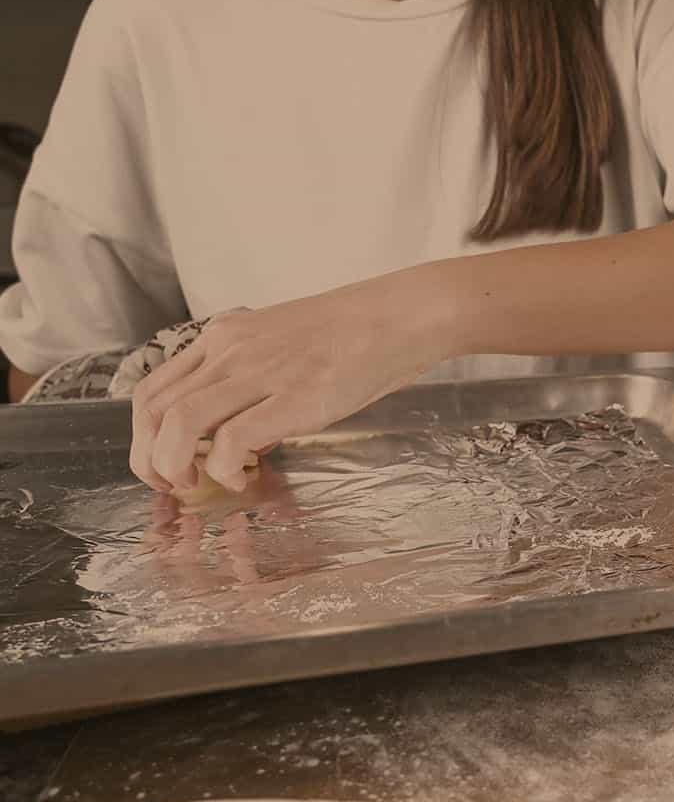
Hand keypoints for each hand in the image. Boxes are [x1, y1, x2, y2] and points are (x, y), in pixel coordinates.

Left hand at [128, 272, 450, 493]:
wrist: (401, 315)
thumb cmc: (355, 333)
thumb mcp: (284, 345)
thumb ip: (253, 380)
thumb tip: (242, 434)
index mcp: (225, 339)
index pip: (154, 391)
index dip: (144, 438)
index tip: (163, 464)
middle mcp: (231, 352)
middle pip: (155, 412)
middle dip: (152, 460)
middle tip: (176, 485)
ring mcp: (261, 372)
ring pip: (181, 425)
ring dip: (176, 467)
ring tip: (202, 486)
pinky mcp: (295, 397)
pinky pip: (233, 440)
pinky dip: (226, 469)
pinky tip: (245, 476)